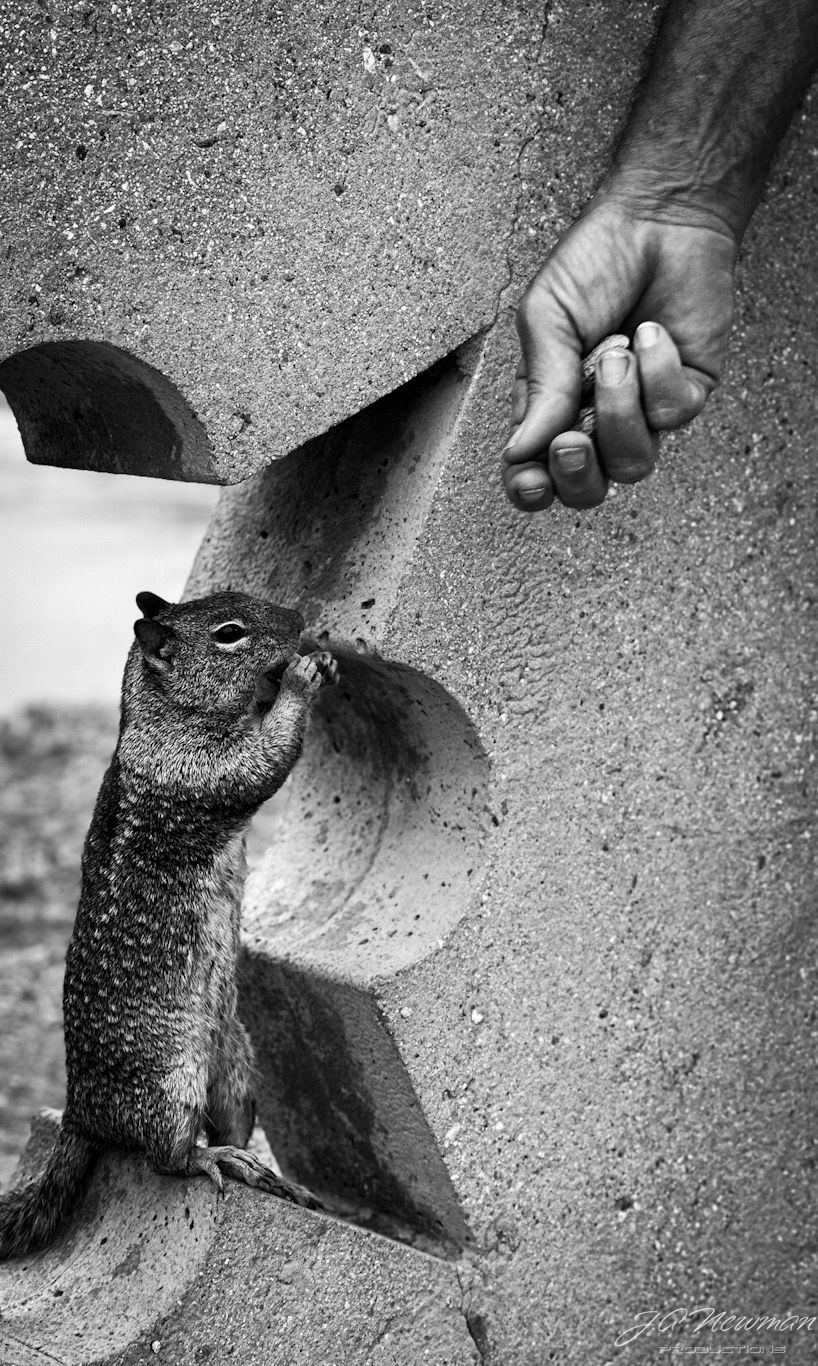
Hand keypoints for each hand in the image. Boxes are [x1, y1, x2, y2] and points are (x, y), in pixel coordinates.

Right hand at [502, 188, 738, 510]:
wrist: (659, 218)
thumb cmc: (594, 262)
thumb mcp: (547, 320)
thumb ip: (540, 388)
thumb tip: (517, 452)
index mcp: (550, 406)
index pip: (535, 471)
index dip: (530, 489)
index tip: (529, 480)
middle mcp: (596, 418)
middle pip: (587, 489)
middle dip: (578, 472)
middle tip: (572, 437)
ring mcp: (644, 411)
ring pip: (633, 462)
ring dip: (619, 410)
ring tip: (614, 353)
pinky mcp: (687, 392)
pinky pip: (672, 415)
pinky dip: (657, 372)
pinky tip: (650, 332)